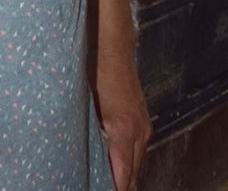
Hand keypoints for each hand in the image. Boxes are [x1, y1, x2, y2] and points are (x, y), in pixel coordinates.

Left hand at [94, 54, 151, 189]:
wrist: (114, 51)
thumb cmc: (96, 74)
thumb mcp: (88, 106)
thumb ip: (88, 134)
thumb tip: (83, 156)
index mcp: (124, 131)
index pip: (123, 174)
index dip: (116, 189)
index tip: (103, 190)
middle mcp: (139, 132)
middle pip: (133, 174)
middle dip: (121, 186)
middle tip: (103, 188)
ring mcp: (144, 127)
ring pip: (137, 163)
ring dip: (126, 177)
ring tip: (112, 185)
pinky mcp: (144, 121)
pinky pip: (139, 150)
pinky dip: (130, 163)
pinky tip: (119, 169)